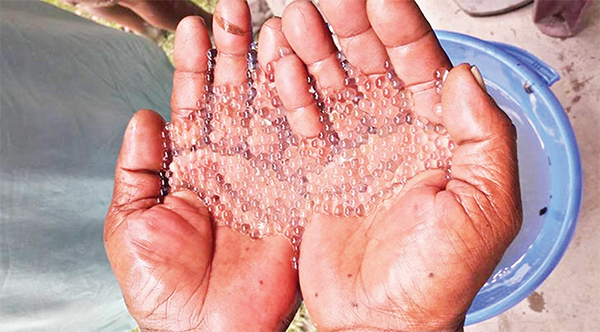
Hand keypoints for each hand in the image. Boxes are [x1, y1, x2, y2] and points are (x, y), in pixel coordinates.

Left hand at [104, 2, 298, 330]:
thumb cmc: (162, 290)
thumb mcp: (130, 226)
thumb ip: (137, 171)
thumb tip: (144, 116)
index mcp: (191, 170)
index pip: (193, 105)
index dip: (193, 65)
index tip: (194, 24)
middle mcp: (232, 166)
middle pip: (235, 97)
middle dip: (234, 51)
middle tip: (237, 6)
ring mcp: (266, 179)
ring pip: (270, 113)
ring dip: (272, 70)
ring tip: (275, 26)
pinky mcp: (296, 197)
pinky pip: (300, 151)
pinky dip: (302, 115)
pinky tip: (300, 78)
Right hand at [271, 1, 521, 330]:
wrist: (383, 322)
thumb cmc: (436, 276)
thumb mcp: (484, 206)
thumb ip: (483, 136)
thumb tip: (464, 77)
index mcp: (439, 141)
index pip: (421, 69)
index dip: (401, 29)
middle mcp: (396, 140)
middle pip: (372, 69)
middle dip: (350, 29)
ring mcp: (354, 155)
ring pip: (333, 89)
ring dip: (315, 54)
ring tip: (296, 21)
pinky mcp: (319, 175)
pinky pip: (304, 125)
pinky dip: (291, 97)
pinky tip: (280, 70)